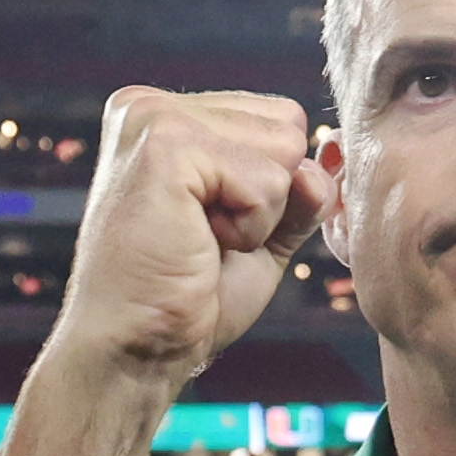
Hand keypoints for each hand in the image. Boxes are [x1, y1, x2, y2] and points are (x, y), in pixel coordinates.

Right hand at [50, 87, 331, 385]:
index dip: (269, 188)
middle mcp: (152, 104)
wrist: (134, 350)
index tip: (209, 226)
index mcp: (166, 115)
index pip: (279, 120)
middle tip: (204, 236)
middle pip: (287, 126)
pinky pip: (267, 181)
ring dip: (259, 213)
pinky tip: (197, 242)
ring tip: (199, 238)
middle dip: (268, 195)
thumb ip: (298, 192)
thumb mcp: (261, 235)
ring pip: (284, 149)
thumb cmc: (186, 298)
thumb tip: (321, 167)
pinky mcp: (165, 145)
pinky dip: (250, 228)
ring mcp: (155, 118)